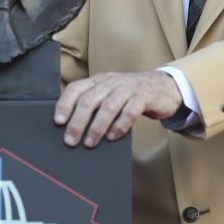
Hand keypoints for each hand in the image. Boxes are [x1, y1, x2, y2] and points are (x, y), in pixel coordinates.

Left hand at [54, 71, 182, 147]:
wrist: (165, 88)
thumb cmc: (132, 95)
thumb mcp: (111, 94)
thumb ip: (95, 105)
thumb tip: (72, 127)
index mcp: (100, 81)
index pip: (77, 88)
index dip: (65, 104)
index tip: (58, 121)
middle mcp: (112, 82)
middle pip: (90, 99)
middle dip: (78, 121)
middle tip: (71, 140)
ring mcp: (129, 88)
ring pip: (109, 105)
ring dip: (97, 126)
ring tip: (90, 142)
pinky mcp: (145, 97)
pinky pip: (130, 111)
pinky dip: (120, 125)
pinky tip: (113, 137)